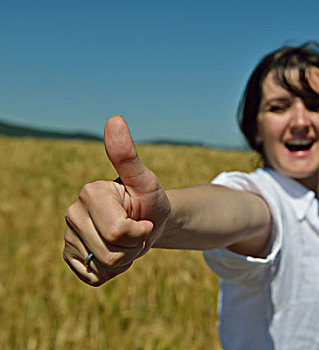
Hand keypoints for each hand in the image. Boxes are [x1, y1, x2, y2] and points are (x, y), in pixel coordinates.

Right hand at [63, 115, 170, 285]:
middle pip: (112, 253)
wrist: (148, 221)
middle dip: (135, 247)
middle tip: (137, 231)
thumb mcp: (145, 181)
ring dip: (126, 259)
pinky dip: (113, 271)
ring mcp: (68, 236)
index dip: (141, 231)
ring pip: (105, 268)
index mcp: (89, 193)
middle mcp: (72, 213)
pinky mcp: (70, 257)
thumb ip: (128, 156)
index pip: (120, 232)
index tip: (142, 218)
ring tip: (127, 241)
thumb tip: (114, 119)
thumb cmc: (150, 199)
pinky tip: (116, 252)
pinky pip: (96, 277)